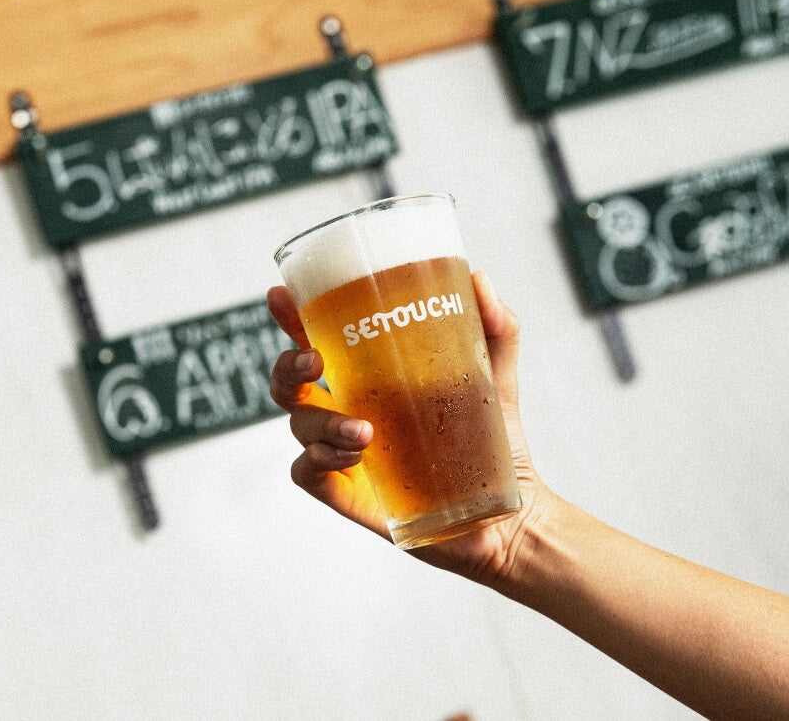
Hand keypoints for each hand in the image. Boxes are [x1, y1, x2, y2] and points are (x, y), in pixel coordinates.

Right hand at [267, 271, 556, 591]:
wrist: (508, 512)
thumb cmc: (495, 440)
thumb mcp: (499, 375)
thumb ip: (495, 326)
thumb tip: (478, 277)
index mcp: (370, 376)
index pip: (317, 338)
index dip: (292, 317)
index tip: (281, 296)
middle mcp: (347, 408)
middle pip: (289, 381)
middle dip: (288, 365)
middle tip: (314, 359)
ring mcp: (342, 451)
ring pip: (299, 425)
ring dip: (321, 422)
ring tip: (364, 431)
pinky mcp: (345, 491)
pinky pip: (307, 471)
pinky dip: (320, 459)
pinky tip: (353, 457)